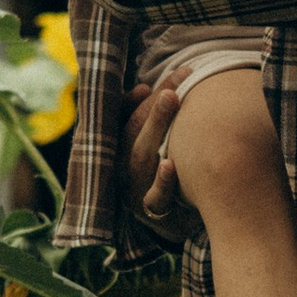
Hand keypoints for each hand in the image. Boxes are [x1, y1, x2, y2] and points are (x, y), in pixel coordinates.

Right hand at [124, 78, 197, 242]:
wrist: (170, 222)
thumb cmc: (158, 172)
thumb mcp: (144, 144)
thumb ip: (139, 116)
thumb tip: (143, 88)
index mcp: (118, 149)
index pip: (128, 116)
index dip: (149, 95)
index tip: (178, 74)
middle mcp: (120, 167)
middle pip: (133, 132)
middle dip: (154, 104)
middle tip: (175, 84)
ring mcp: (133, 190)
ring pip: (141, 158)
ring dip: (157, 126)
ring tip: (172, 100)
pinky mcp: (151, 212)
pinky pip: (154, 198)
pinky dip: (162, 182)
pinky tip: (170, 165)